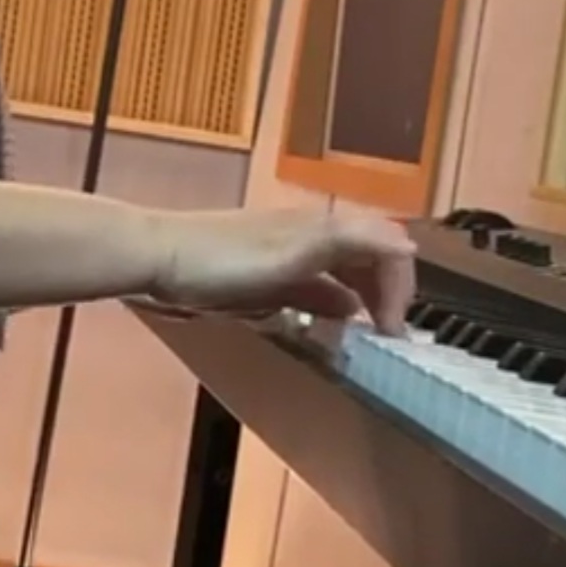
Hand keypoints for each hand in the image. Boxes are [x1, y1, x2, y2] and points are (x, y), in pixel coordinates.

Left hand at [143, 207, 417, 334]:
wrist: (156, 258)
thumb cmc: (223, 259)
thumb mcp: (295, 252)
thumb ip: (352, 244)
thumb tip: (409, 248)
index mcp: (325, 227)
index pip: (387, 247)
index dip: (400, 285)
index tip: (392, 331)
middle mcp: (313, 238)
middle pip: (368, 260)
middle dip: (386, 294)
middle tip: (386, 338)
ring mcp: (288, 258)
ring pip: (342, 277)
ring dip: (361, 303)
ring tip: (364, 339)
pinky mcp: (265, 279)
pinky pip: (312, 292)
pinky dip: (328, 309)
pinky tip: (323, 331)